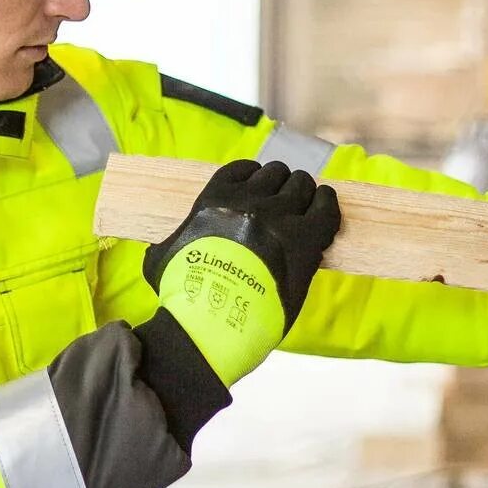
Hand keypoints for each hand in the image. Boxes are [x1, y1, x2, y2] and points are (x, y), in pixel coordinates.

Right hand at [142, 160, 339, 384]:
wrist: (211, 319)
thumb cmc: (183, 293)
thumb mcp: (163, 258)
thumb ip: (168, 244)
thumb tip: (159, 251)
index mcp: (215, 197)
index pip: (243, 168)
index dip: (254, 178)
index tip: (258, 190)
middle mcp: (250, 200)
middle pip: (277, 173)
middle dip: (281, 185)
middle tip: (284, 203)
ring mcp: (279, 218)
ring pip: (302, 185)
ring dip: (304, 193)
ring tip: (306, 206)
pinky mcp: (305, 240)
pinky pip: (326, 208)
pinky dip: (327, 203)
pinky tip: (326, 205)